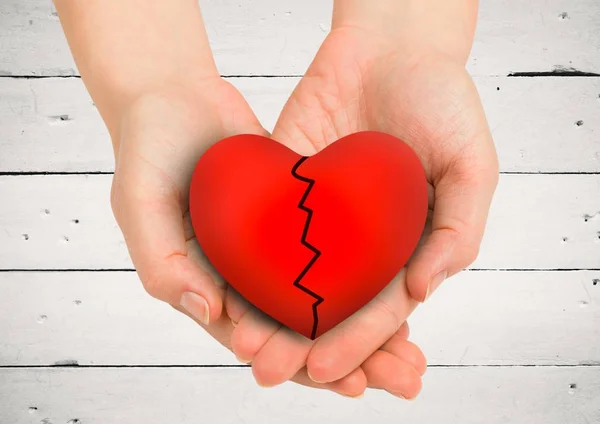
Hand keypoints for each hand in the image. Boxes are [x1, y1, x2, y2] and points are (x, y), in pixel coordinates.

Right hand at [109, 77, 425, 397]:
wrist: (173, 98)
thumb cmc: (147, 151)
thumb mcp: (140, 206)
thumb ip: (163, 262)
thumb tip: (209, 312)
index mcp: (209, 287)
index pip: (260, 342)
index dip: (302, 366)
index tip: (347, 384)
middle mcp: (246, 276)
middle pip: (303, 331)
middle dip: (353, 361)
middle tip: (404, 380)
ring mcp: (273, 248)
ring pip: (325, 298)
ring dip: (369, 326)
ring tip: (414, 355)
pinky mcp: (295, 216)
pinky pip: (334, 252)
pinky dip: (365, 273)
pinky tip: (405, 286)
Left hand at [231, 23, 496, 396]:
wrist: (392, 44)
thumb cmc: (442, 100)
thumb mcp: (472, 165)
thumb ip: (458, 231)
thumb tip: (424, 291)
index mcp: (405, 244)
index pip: (380, 307)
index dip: (357, 343)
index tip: (330, 373)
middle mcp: (361, 238)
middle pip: (329, 302)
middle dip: (304, 341)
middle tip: (274, 373)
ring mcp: (321, 213)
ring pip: (291, 275)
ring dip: (269, 313)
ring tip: (245, 347)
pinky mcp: (286, 182)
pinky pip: (264, 227)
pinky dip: (248, 259)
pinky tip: (229, 288)